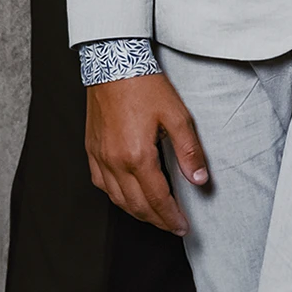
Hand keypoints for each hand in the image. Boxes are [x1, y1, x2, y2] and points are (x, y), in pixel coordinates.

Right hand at [85, 73, 208, 234]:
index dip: (171, 217)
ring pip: (117, 199)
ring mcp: (99, 157)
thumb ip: (189, 150)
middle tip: (173, 226)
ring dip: (137, 212)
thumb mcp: (177, 115)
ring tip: (155, 215)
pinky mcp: (91, 150)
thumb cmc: (145, 86)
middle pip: (136, 205)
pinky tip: (127, 196)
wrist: (113, 64)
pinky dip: (117, 196)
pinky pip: (101, 184)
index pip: (157, 199)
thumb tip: (199, 179)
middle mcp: (114, 162)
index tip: (183, 226)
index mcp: (137, 156)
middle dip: (156, 220)